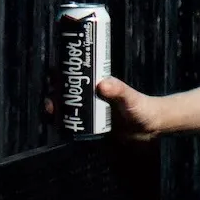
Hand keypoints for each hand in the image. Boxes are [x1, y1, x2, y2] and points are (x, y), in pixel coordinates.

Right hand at [41, 74, 167, 141]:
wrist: (149, 128)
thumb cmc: (141, 107)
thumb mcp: (130, 98)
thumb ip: (119, 91)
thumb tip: (102, 84)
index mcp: (97, 85)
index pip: (77, 74)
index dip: (63, 72)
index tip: (53, 73)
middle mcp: (91, 97)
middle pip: (66, 92)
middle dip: (55, 94)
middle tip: (51, 100)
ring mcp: (89, 112)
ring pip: (66, 108)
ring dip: (55, 109)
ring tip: (51, 113)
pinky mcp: (89, 128)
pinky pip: (72, 125)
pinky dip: (62, 125)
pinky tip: (57, 127)